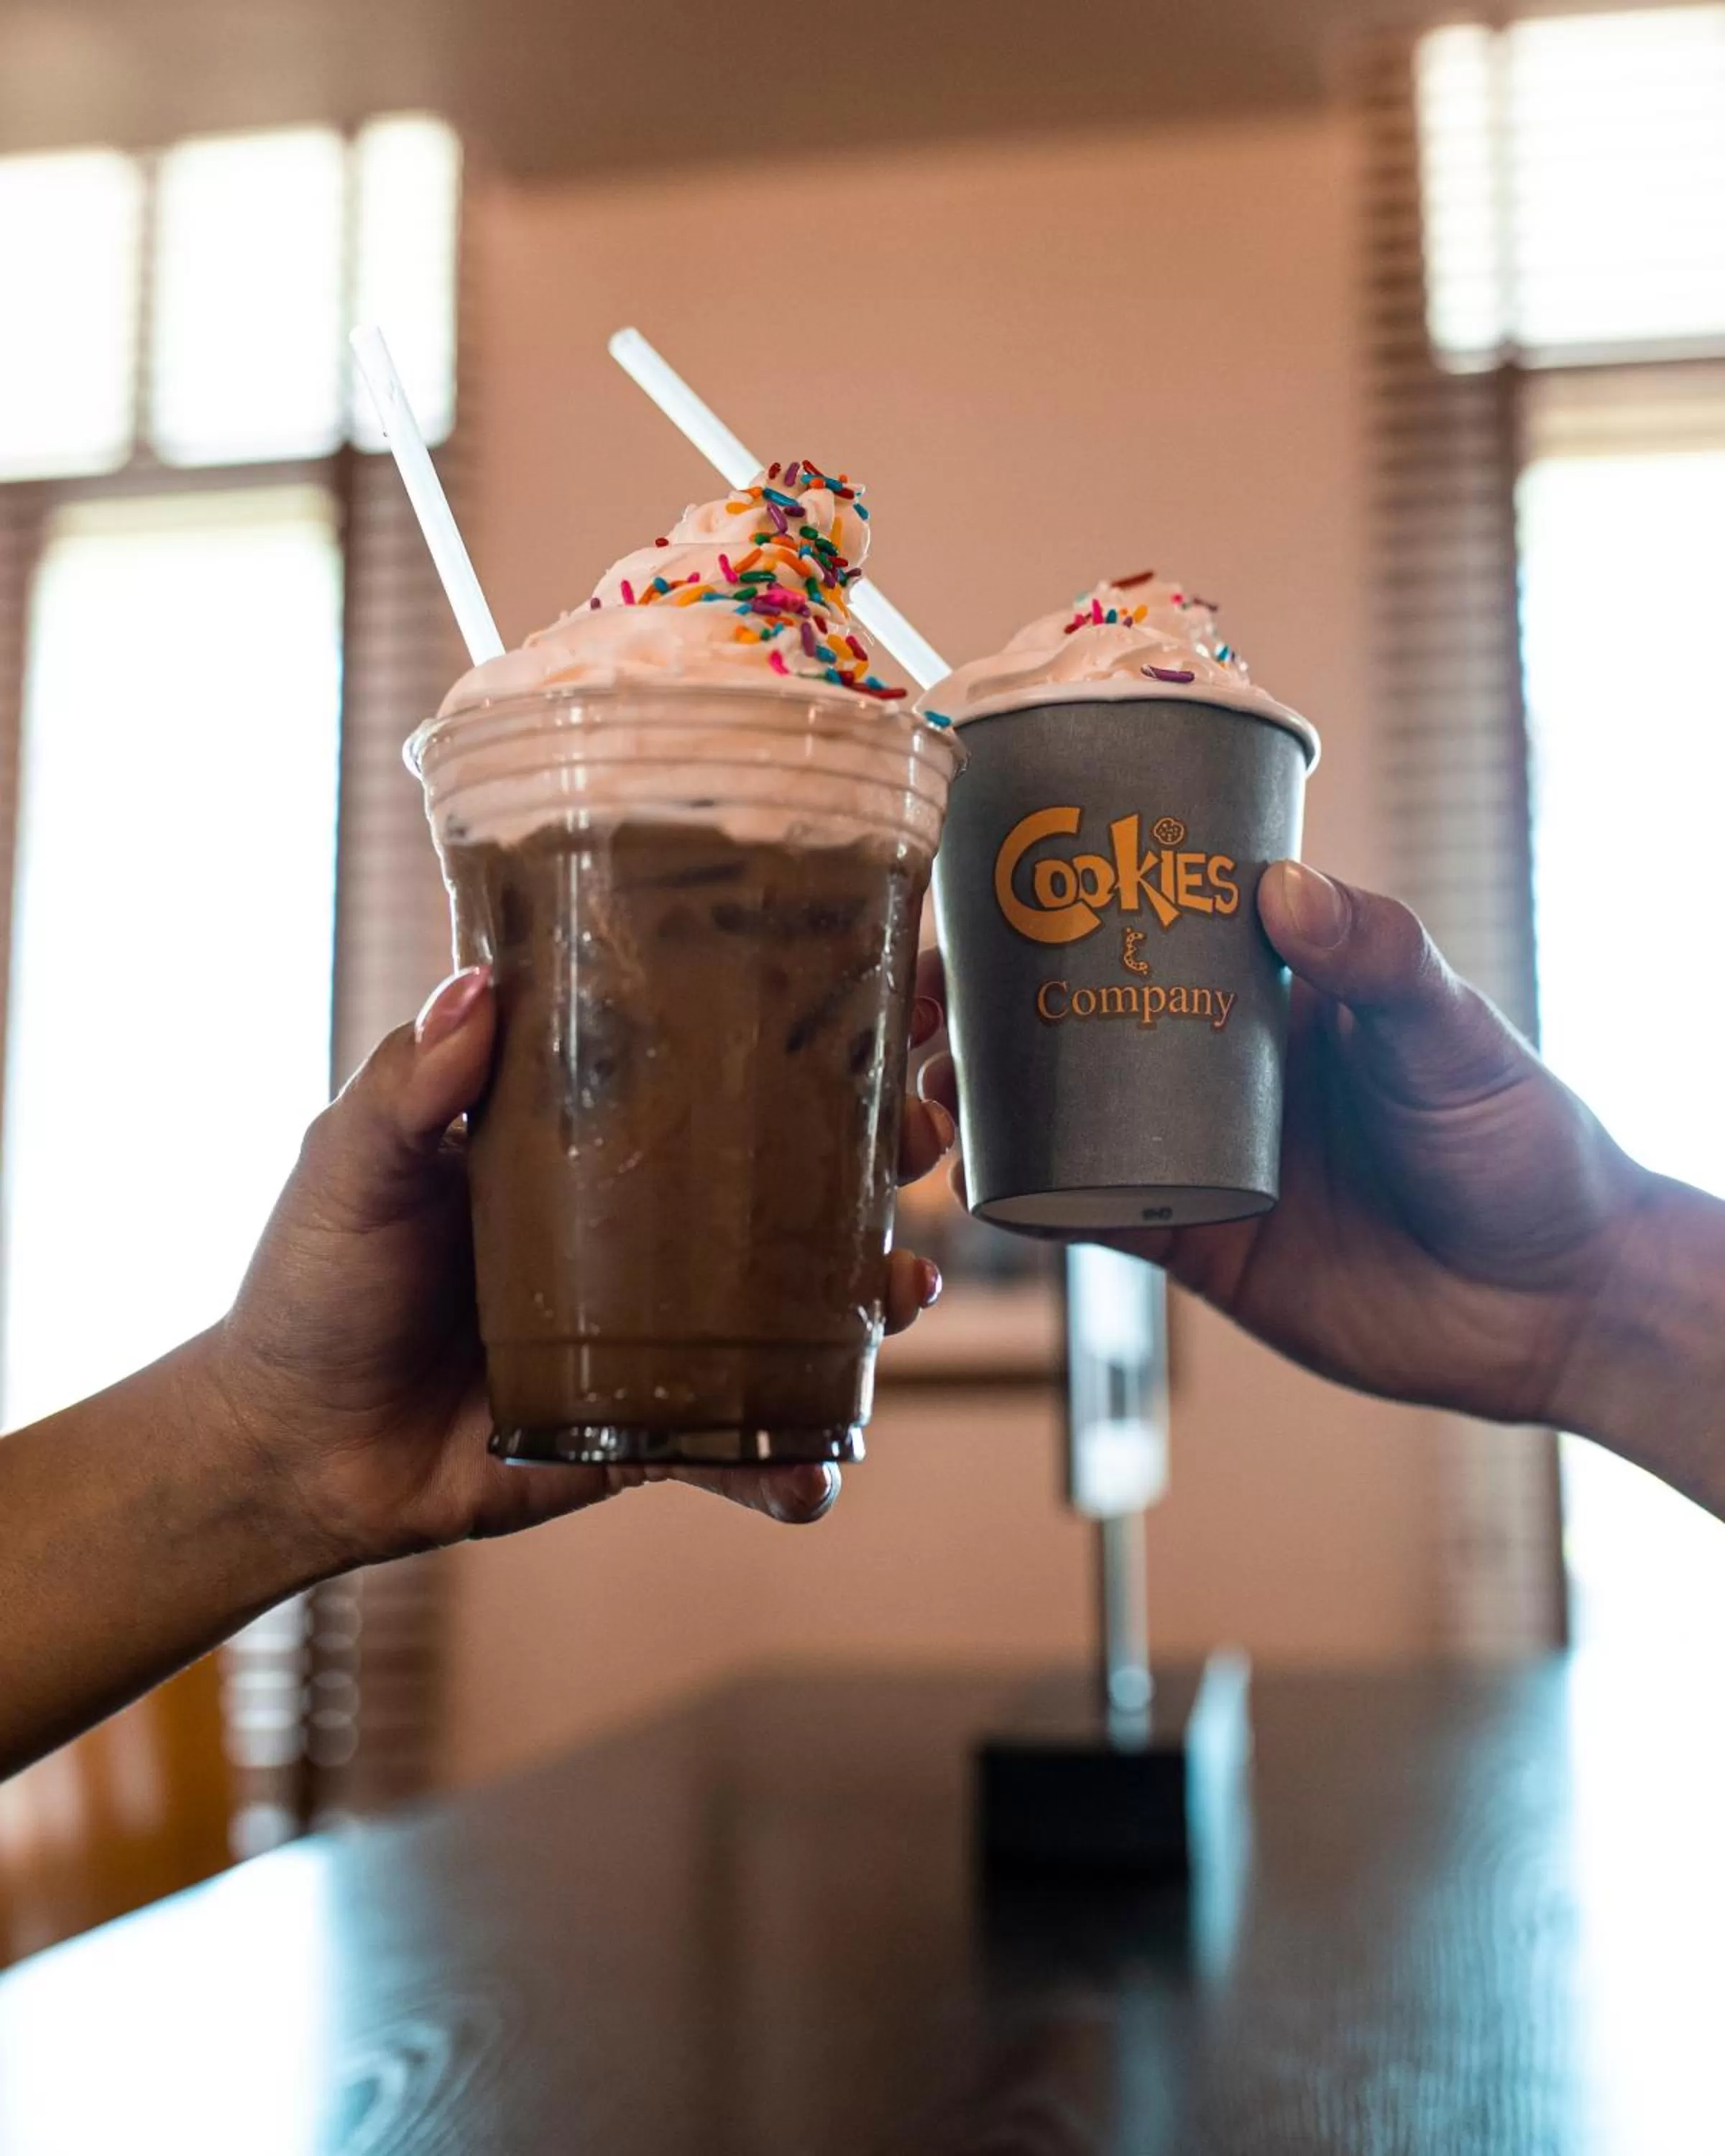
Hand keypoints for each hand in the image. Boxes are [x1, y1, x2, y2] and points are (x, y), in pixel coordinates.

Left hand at [203, 972, 954, 1574]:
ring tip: (907, 1282)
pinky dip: (793, 1464)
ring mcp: (664, 1325)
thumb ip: (413, 1086)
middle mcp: (648, 1222)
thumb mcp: (352, 1165)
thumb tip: (480, 988)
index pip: (718, 1057)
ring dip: (878, 1289)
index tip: (901, 983)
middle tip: (924, 1126)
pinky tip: (818, 1472)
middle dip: (886, 1145)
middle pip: (798, 1169)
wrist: (291, 1452)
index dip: (814, 1021)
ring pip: (805, 1300)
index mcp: (591, 1137)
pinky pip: (745, 1441)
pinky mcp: (656, 1426)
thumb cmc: (313, 1288)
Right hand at [920, 862, 1653, 1430]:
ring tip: (929, 1096)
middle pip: (1066, 1017)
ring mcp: (1191, 1155)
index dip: (1051, 904)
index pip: (1138, 920)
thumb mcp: (1450, 1032)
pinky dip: (1025, 1198)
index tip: (980, 891)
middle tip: (924, 1013)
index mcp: (1266, 987)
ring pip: (1054, 1117)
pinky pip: (1084, 1215)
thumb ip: (1378, 957)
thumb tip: (1282, 888)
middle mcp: (1211, 1064)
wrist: (1552, 1304)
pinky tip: (976, 1183)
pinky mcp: (1192, 1244)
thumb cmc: (1521, 1142)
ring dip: (980, 1102)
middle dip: (979, 1010)